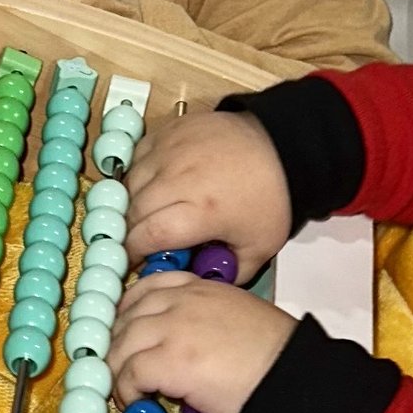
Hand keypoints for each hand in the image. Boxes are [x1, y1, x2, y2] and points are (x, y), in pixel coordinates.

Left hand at [108, 273, 291, 412]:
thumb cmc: (278, 358)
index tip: (125, 331)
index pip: (149, 286)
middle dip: (117, 342)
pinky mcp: (170, 361)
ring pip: (121, 343)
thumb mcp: (240, 318)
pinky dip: (126, 390)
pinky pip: (129, 373)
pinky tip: (136, 402)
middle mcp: (184, 301)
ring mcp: (174, 328)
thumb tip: (184, 346)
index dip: (129, 310)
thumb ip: (206, 320)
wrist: (294, 379)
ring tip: (125, 390)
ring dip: (117, 369)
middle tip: (118, 368)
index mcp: (203, 288)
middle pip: (127, 314)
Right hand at [122, 106, 293, 271]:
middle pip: (133, 211)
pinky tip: (154, 185)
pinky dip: (138, 174)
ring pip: (129, 183)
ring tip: (149, 213)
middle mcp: (181, 178)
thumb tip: (193, 282)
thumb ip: (225, 274)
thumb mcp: (257, 249)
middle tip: (142, 240)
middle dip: (131, 231)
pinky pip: (137, 156)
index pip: (147, 236)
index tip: (135, 261)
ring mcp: (172, 150)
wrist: (283, 146)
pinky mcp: (170, 130)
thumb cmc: (270, 196)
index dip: (134, 252)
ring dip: (132, 203)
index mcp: (204, 211)